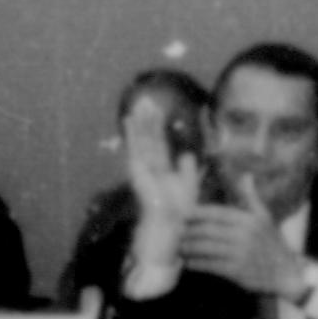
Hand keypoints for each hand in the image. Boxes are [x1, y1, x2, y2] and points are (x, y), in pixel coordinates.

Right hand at [122, 96, 204, 228]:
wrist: (167, 218)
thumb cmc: (178, 206)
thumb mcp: (188, 183)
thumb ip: (187, 167)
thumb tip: (187, 154)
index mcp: (162, 167)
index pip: (161, 142)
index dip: (160, 127)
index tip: (159, 112)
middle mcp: (150, 163)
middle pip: (150, 136)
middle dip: (149, 118)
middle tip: (147, 100)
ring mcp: (142, 164)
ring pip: (142, 137)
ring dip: (141, 119)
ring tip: (140, 103)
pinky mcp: (136, 165)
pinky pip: (134, 144)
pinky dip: (131, 131)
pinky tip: (129, 118)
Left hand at [179, 202, 304, 297]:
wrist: (285, 272)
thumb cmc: (271, 243)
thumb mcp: (264, 218)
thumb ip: (251, 198)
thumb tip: (246, 176)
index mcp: (249, 219)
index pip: (216, 213)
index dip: (196, 214)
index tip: (183, 216)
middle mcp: (244, 235)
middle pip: (206, 230)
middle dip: (188, 232)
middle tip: (177, 233)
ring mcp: (240, 253)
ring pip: (205, 248)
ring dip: (188, 248)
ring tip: (179, 247)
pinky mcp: (236, 270)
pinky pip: (209, 265)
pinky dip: (196, 263)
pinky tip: (188, 262)